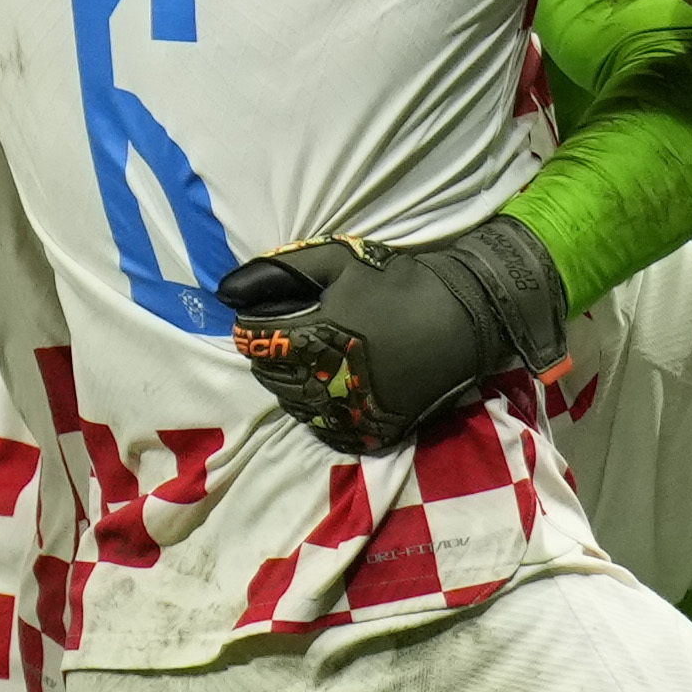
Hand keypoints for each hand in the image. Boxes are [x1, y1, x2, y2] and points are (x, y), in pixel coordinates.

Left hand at [215, 210, 573, 455]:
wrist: (463, 318)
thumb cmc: (399, 284)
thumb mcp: (340, 260)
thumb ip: (282, 270)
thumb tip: (227, 289)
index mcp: (315, 338)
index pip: (255, 342)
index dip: (253, 326)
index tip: (266, 316)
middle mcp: (327, 382)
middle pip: (269, 376)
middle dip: (270, 355)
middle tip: (291, 336)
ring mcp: (350, 412)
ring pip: (293, 405)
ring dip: (291, 383)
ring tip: (311, 359)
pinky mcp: (371, 431)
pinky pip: (325, 429)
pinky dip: (319, 410)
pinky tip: (331, 387)